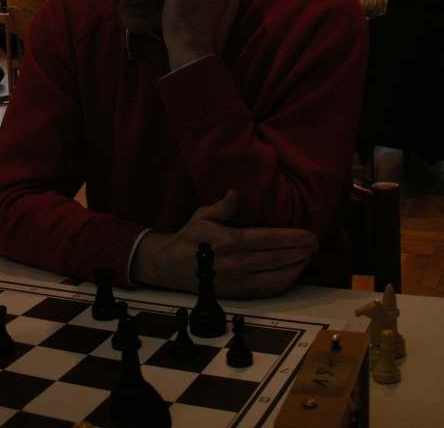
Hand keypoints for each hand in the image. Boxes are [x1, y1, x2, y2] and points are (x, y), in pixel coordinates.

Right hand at [131, 191, 316, 298]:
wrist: (172, 267)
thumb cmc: (190, 238)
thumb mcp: (202, 216)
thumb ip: (222, 207)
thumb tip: (235, 194)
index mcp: (231, 242)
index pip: (271, 239)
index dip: (294, 238)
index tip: (310, 234)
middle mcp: (238, 264)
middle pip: (279, 258)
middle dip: (301, 251)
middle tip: (316, 243)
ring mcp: (240, 282)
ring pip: (278, 277)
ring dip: (298, 268)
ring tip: (309, 257)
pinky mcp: (239, 295)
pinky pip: (269, 291)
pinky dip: (286, 283)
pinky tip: (294, 273)